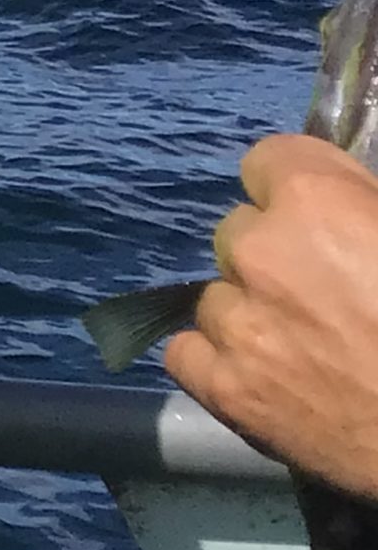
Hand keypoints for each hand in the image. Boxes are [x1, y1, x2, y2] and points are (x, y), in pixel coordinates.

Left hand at [164, 135, 377, 499]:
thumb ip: (368, 207)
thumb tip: (349, 203)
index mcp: (315, 202)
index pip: (269, 160)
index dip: (300, 187)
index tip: (327, 217)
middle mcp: (259, 252)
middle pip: (241, 231)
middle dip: (278, 252)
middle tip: (328, 291)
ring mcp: (236, 323)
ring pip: (218, 294)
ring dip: (252, 310)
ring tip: (309, 344)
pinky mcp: (223, 389)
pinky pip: (189, 353)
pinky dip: (220, 361)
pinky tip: (266, 374)